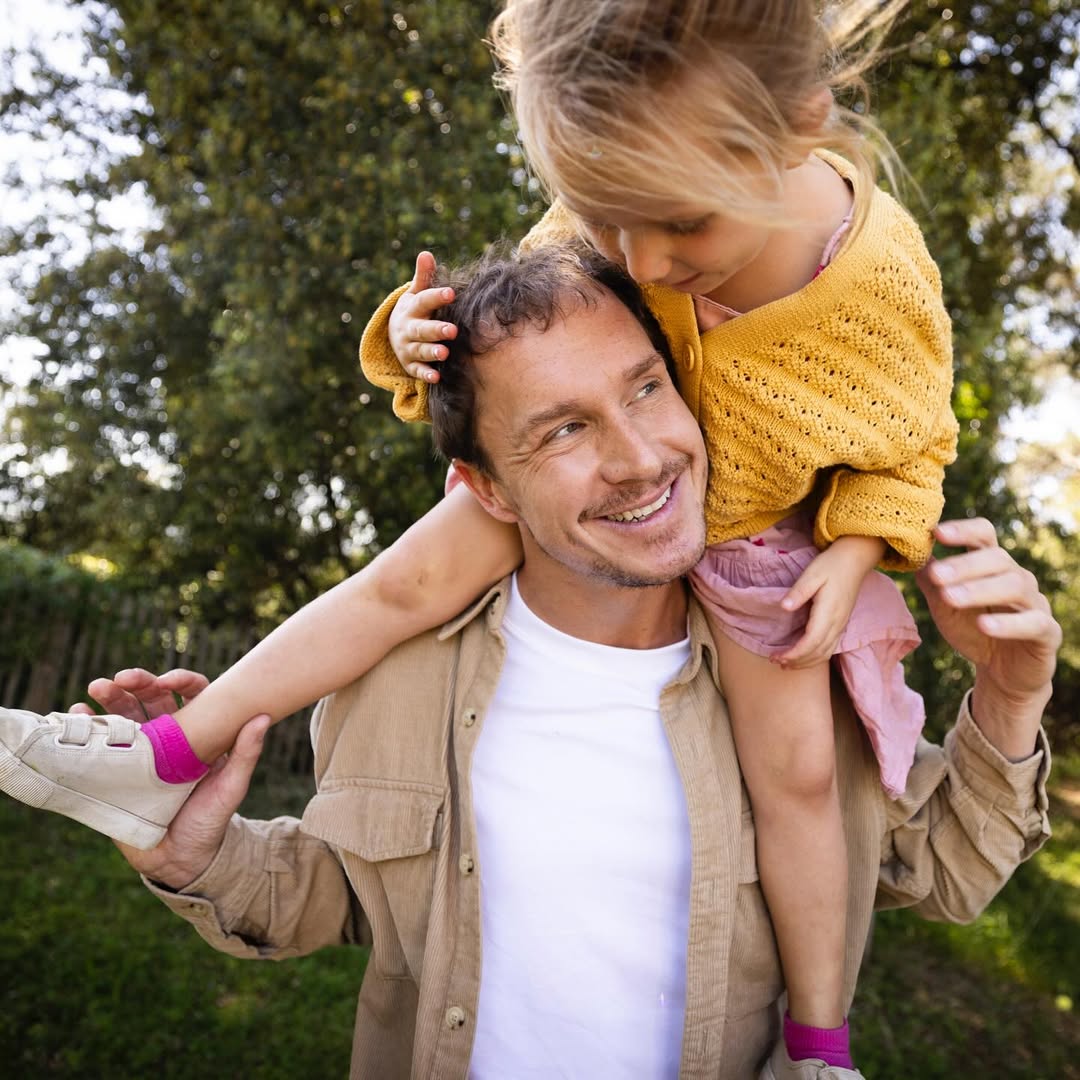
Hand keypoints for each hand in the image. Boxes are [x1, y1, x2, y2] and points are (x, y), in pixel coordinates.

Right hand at [71, 668, 270, 889]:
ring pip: (125, 715)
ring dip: (110, 697)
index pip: (191, 696)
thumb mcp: (232, 786)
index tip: (171, 681)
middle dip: (138, 683)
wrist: (183, 859)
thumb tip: (264, 716)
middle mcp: (167, 737)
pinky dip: (88, 727)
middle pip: (152, 699)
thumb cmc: (212, 819)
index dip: (181, 682)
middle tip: (122, 678)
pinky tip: (78, 716)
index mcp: (197, 733)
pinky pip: (101, 745)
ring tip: (97, 689)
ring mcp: (140, 753)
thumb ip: (246, 753)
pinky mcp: (117, 772)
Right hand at [388, 250, 457, 382]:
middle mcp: (408, 329)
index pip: (424, 301)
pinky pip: (417, 371)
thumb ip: (424, 277)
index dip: (436, 297)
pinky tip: (436, 377)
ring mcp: (408, 348)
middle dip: (436, 330)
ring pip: (419, 350)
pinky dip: (425, 374)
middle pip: (422, 329)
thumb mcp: (416, 294)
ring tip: (444, 352)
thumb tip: (426, 253)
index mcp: (412, 309)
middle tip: (452, 330)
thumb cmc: (415, 311)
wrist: (394, 335)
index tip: (451, 293)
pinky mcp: (411, 365)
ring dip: (431, 352)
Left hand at [776, 536, 883, 667]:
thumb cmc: (831, 565)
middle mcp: (837, 623)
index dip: (794, 654)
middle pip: (818, 652)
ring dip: (806, 662)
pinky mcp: (841, 623)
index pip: (811, 642)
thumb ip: (799, 591)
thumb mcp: (812, 573)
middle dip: (797, 662)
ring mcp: (841, 625)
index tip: (777, 657)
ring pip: (825, 653)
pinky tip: (803, 656)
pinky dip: (815, 657)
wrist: (855, 559)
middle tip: (775, 662)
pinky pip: (830, 648)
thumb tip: (783, 607)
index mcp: (828, 612)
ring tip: (786, 664)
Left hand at [917, 517, 1059, 757]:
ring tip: (950, 598)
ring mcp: (1035, 603)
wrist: (1000, 671)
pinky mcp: (1047, 633)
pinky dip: (1009, 624)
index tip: (937, 533)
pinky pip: (1034, 623)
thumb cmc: (971, 627)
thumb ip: (930, 580)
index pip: (983, 535)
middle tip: (936, 575)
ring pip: (1015, 586)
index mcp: (992, 565)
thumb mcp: (944, 604)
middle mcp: (1017, 577)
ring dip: (980, 590)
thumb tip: (911, 552)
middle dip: (964, 566)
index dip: (963, 531)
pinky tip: (985, 625)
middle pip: (997, 559)